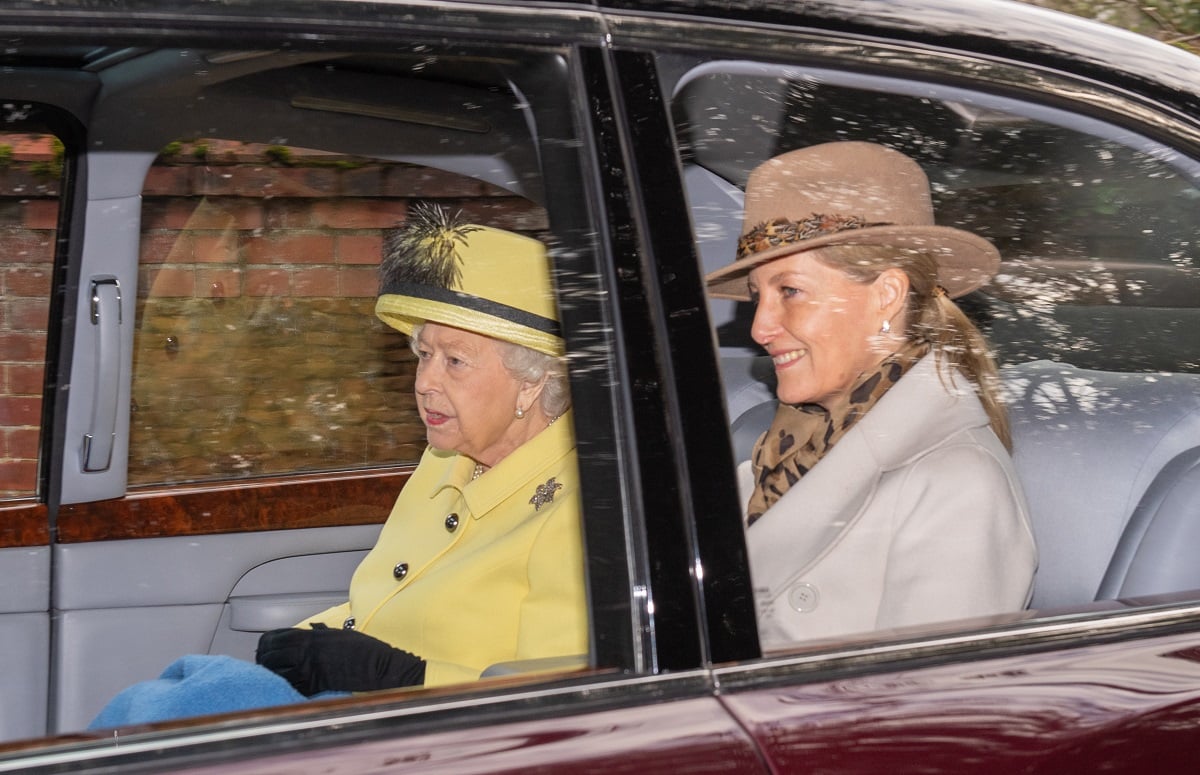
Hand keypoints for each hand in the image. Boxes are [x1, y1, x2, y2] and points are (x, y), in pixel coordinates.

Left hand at [256, 624, 425, 695]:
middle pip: (269, 655)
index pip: (274, 637)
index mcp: (309, 636)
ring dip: (270, 673)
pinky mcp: (312, 686)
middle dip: (264, 659)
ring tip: (272, 674)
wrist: (375, 666)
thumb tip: (313, 628)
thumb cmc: (362, 649)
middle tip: (265, 662)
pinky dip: (284, 686)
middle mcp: (304, 651)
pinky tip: (285, 685)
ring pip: (274, 672)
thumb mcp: (339, 634)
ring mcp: (307, 670)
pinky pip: (289, 686)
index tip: (266, 646)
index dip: (266, 643)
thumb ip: (322, 632)